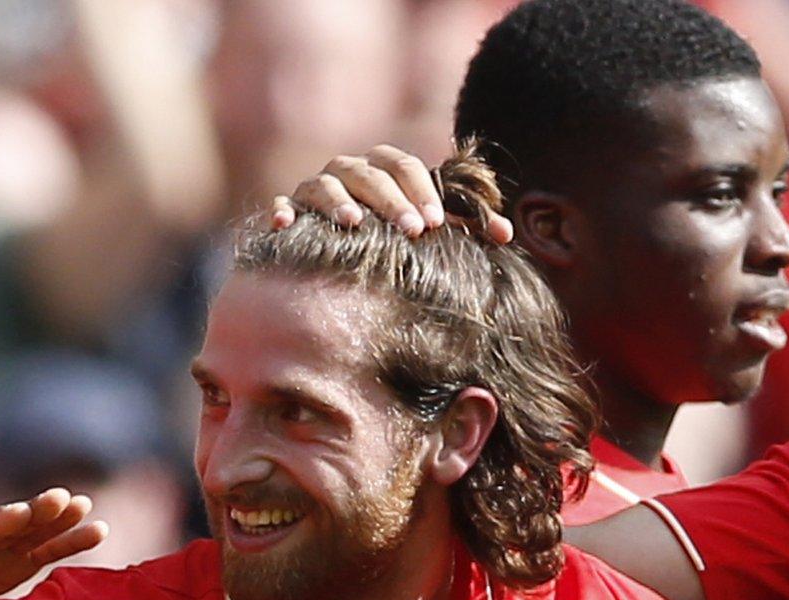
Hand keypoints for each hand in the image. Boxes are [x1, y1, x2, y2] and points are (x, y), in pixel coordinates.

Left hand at [0, 488, 106, 599]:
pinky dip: (66, 542)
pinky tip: (96, 530)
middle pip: (5, 526)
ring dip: (55, 521)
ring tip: (85, 506)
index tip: (18, 511)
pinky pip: (41, 551)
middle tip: (61, 497)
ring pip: (29, 533)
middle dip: (32, 513)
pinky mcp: (8, 561)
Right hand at [266, 144, 514, 244]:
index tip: (436, 223)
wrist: (338, 245)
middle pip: (369, 174)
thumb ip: (466, 225)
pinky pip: (282, 204)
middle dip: (391, 201)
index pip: (403, 166)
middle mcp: (348, 170)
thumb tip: (507, 234)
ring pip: (326, 184)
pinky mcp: (288, 208)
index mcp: (383, 167)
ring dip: (339, 201)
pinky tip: (285, 223)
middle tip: (413, 230)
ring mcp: (315, 187)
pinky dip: (282, 210)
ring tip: (354, 224)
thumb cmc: (392, 233)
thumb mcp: (429, 225)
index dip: (421, 191)